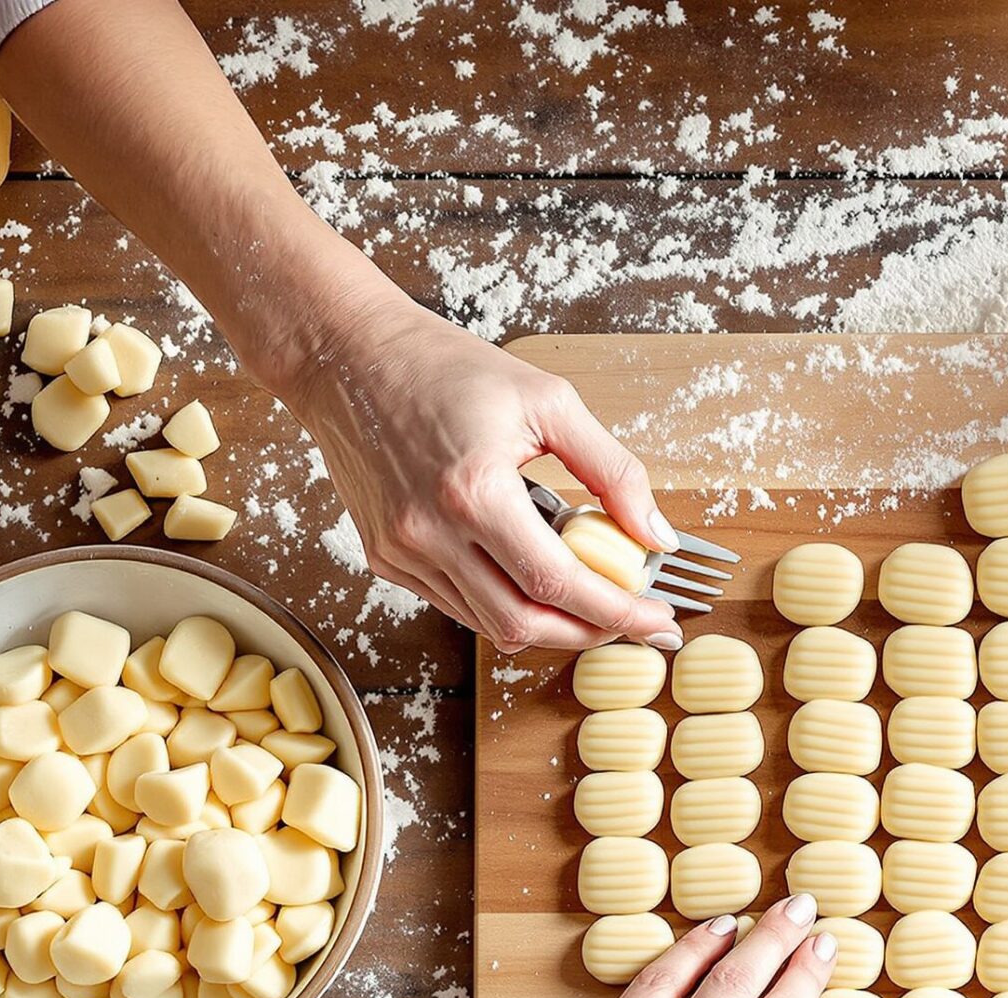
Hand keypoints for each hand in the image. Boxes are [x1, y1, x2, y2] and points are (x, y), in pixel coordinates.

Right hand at [284, 296, 685, 652]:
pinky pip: (456, 604)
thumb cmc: (447, 367)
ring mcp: (401, 552)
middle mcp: (430, 533)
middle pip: (525, 623)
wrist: (348, 355)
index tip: (659, 621)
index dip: (617, 613)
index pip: (559, 584)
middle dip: (588, 632)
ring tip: (588, 599)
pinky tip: (528, 577)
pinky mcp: (383, 556)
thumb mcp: (549, 402)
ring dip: (548, 624)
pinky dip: (502, 603)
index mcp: (474, 492)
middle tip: (631, 620)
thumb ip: (612, 470)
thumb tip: (657, 536)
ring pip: (489, 624)